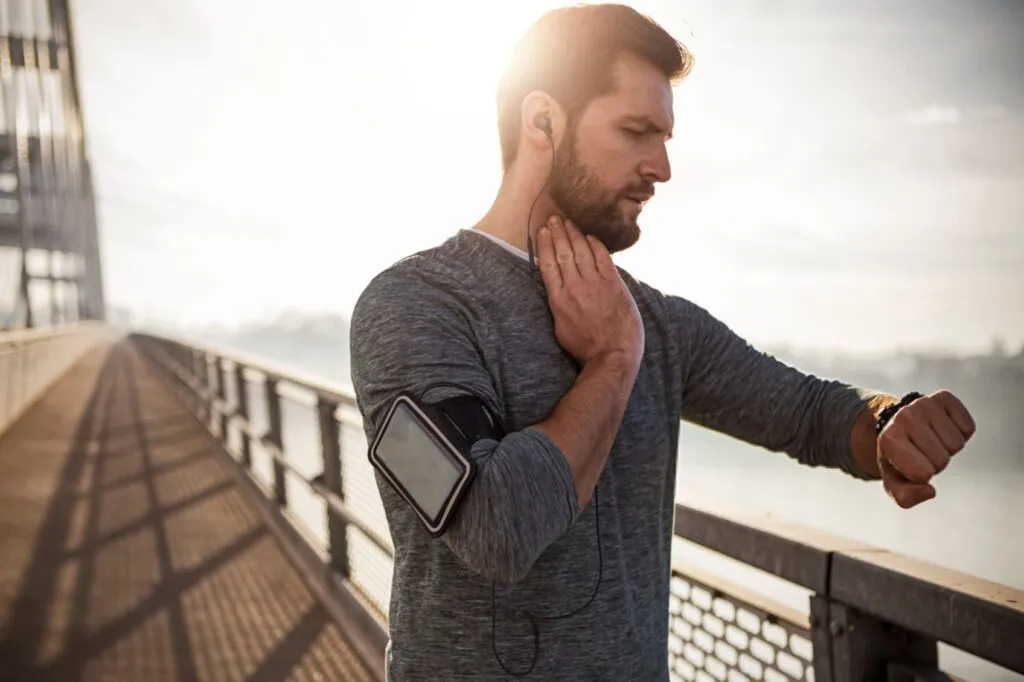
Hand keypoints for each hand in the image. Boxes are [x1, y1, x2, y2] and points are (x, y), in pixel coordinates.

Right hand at [535, 215, 644, 367]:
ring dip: (574, 234)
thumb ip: (558, 305)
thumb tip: (556, 291)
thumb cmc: (585, 347)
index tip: (542, 231)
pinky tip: (590, 237)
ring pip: (581, 251)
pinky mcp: (613, 284)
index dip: (544, 244)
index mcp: (558, 299)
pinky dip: (596, 244)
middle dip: (557, 232)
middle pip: (563, 252)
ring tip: (568, 222)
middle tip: (554, 218)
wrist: (612, 355)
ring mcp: (595, 284)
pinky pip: (603, 257)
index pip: (547, 264)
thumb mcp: (560, 328)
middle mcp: (574, 287)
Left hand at [876, 390, 975, 507]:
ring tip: (931, 439)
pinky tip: (942, 428)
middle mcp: (904, 417)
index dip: (922, 475)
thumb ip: (905, 497)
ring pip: (956, 444)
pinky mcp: (943, 397)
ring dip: (947, 447)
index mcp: (889, 439)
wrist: (897, 425)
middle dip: (935, 462)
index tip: (910, 464)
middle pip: (942, 459)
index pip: (923, 473)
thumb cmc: (898, 458)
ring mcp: (923, 403)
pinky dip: (960, 432)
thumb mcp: (894, 482)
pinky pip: (968, 428)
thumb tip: (929, 492)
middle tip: (922, 451)